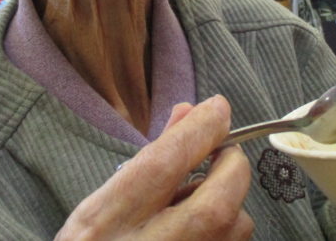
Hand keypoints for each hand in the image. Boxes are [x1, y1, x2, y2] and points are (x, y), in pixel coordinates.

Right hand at [54, 95, 253, 240]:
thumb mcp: (100, 203)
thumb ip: (149, 156)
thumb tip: (190, 113)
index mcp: (109, 220)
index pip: (165, 163)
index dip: (199, 129)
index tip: (217, 108)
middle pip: (217, 200)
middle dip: (229, 166)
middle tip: (219, 154)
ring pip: (236, 226)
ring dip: (229, 202)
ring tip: (197, 201)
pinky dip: (225, 227)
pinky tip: (196, 228)